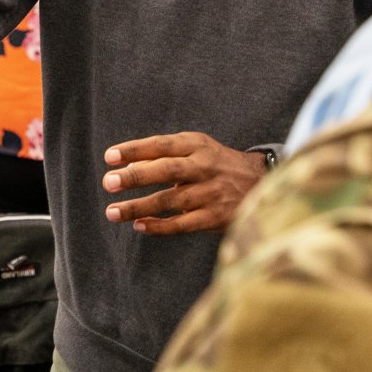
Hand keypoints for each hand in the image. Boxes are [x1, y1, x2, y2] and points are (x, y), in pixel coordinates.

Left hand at [100, 132, 266, 234]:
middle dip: (136, 176)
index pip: (161, 145)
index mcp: (197, 146)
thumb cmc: (217, 165)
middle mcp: (205, 167)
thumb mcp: (196, 150)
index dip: (135, 150)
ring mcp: (211, 193)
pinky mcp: (216, 217)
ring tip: (113, 212)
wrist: (262, 183)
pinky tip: (139, 226)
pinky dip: (159, 226)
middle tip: (109, 182)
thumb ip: (165, 156)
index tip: (109, 156)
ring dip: (139, 207)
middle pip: (167, 170)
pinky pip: (182, 224)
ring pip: (170, 200)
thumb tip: (128, 168)